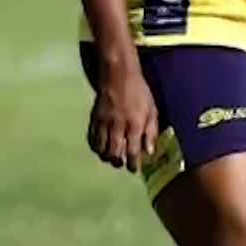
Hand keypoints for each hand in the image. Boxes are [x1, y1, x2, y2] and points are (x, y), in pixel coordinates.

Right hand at [89, 58, 158, 172]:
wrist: (118, 76)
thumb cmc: (139, 92)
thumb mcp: (152, 110)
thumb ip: (151, 131)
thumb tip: (150, 151)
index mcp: (135, 124)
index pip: (133, 151)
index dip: (134, 163)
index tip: (134, 169)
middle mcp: (118, 126)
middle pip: (115, 153)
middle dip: (119, 162)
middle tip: (122, 165)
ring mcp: (104, 123)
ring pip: (102, 148)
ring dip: (107, 157)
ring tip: (112, 159)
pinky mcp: (95, 119)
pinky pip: (93, 139)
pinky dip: (97, 147)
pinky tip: (101, 149)